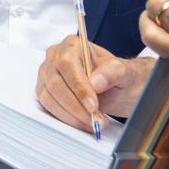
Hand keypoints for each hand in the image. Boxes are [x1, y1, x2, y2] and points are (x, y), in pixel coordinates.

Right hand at [35, 36, 155, 133]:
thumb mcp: (123, 71)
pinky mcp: (45, 92)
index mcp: (72, 44)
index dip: (79, 86)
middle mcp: (55, 57)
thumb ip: (112, 73)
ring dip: (72, 116)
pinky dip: (66, 119)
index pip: (67, 63)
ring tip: (93, 123)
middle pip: (56, 83)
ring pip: (50, 98)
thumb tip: (95, 82)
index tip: (93, 105)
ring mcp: (47, 75)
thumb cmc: (116, 75)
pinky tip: (82, 123)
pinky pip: (48, 108)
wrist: (115, 87)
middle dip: (76, 106)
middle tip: (94, 119)